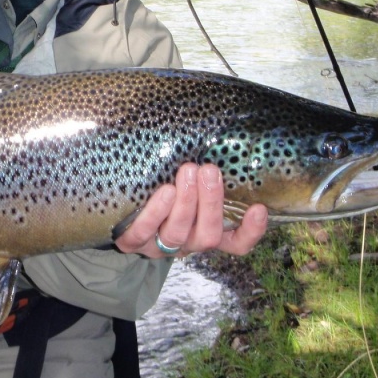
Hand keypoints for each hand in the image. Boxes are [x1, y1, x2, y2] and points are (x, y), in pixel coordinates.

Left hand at [114, 162, 266, 258]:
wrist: (118, 206)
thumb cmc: (162, 184)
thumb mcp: (187, 181)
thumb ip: (203, 171)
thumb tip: (217, 132)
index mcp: (205, 232)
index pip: (236, 243)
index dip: (251, 232)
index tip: (259, 208)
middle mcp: (186, 243)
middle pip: (208, 235)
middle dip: (211, 202)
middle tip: (210, 170)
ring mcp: (159, 246)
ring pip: (178, 233)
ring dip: (186, 203)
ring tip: (187, 172)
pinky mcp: (132, 242)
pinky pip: (143, 233)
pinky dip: (155, 213)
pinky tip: (165, 191)